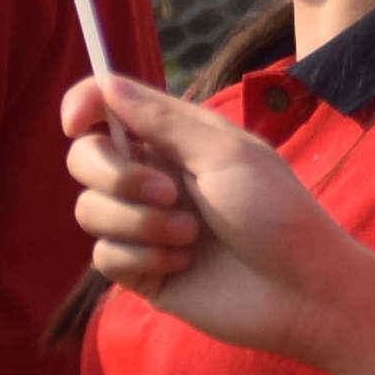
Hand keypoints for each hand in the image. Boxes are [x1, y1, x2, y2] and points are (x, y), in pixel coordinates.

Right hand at [67, 76, 369, 370]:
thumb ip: (161, 119)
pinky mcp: (141, 272)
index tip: (75, 122)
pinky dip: (144, 258)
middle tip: (167, 192)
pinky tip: (184, 265)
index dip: (83, 105)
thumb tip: (106, 83)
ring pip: (90, 210)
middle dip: (114, 174)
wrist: (300, 292)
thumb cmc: (277, 214)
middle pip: (85, 158)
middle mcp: (153, 177)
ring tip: (191, 235)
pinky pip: (105, 256)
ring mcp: (144, 226)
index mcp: (175, 139)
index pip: (108, 108)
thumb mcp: (225, 153)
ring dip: (140, 222)